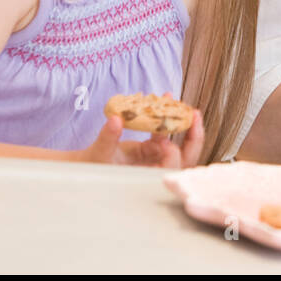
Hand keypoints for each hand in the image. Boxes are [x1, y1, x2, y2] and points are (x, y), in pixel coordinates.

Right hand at [75, 108, 204, 166]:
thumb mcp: (98, 154)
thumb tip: (116, 120)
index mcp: (146, 179)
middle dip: (193, 139)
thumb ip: (108, 138)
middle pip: (184, 161)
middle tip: (194, 115)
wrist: (86, 166)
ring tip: (184, 106)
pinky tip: (167, 101)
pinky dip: (168, 120)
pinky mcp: (151, 151)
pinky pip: (165, 135)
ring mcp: (155, 161)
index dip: (171, 156)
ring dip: (183, 125)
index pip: (168, 171)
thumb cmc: (92, 166)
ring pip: (178, 145)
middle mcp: (155, 171)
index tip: (163, 141)